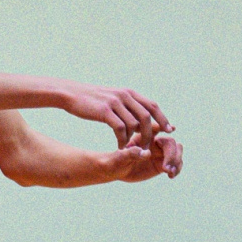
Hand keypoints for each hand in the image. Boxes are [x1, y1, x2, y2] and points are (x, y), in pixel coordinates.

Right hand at [57, 83, 173, 149]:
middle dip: (149, 134)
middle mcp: (125, 96)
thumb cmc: (93, 100)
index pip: (152, 106)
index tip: (169, 130)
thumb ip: (128, 106)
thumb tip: (142, 118)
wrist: (72, 94)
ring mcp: (115, 103)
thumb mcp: (113, 98)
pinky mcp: (105, 111)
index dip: (163, 119)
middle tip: (147, 146)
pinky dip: (122, 140)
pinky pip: (120, 129)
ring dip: (134, 139)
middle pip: (146, 117)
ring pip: (134, 125)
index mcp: (129, 93)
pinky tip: (120, 146)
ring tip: (131, 148)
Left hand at [102, 134, 183, 182]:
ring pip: (177, 152)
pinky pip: (176, 164)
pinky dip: (176, 169)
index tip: (171, 129)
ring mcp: (160, 153)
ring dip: (176, 161)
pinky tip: (170, 176)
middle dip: (172, 155)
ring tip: (169, 172)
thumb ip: (132, 154)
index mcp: (144, 135)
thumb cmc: (116, 161)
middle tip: (166, 168)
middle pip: (171, 143)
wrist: (117, 170)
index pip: (157, 129)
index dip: (166, 127)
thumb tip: (147, 153)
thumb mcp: (120, 158)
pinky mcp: (162, 164)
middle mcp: (155, 143)